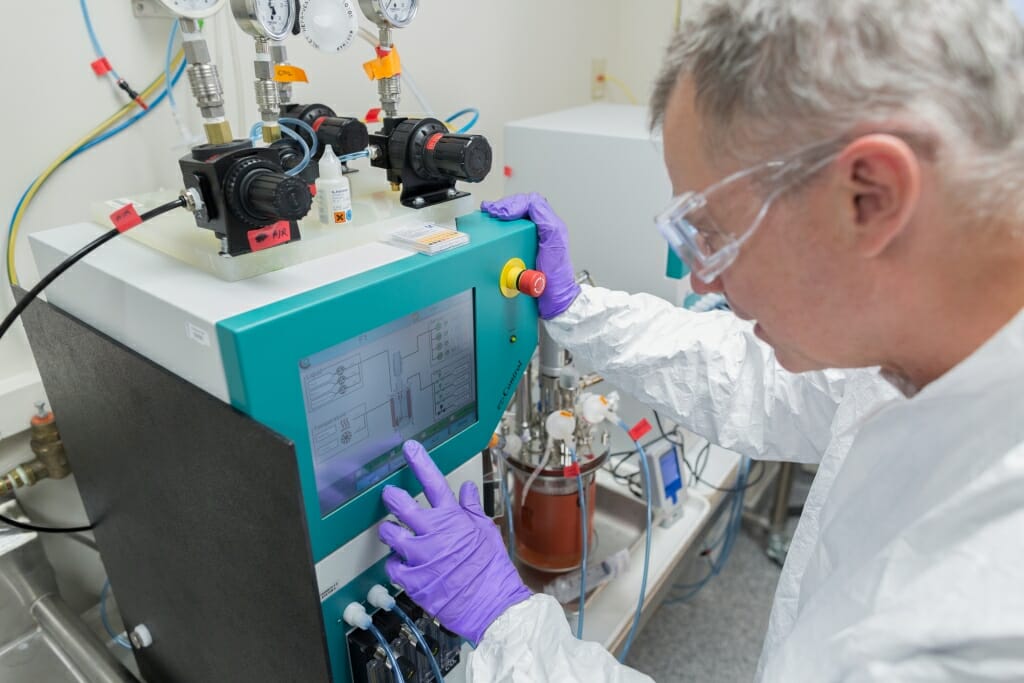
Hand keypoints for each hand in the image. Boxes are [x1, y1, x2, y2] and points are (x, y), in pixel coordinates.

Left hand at [379, 441, 530, 643]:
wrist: (491, 604)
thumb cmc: (492, 570)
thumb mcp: (487, 532)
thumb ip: (472, 508)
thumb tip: (467, 489)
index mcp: (452, 519)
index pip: (433, 482)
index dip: (420, 462)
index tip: (410, 450)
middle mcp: (433, 533)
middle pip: (402, 504)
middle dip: (392, 496)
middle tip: (390, 495)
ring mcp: (419, 556)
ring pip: (390, 533)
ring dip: (389, 531)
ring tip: (394, 533)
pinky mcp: (411, 578)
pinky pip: (391, 564)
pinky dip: (395, 562)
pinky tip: (402, 563)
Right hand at [481, 193, 580, 318]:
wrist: (552, 301)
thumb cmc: (556, 276)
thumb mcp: (554, 240)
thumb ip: (544, 218)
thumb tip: (529, 204)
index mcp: (549, 225)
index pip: (530, 202)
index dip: (512, 203)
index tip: (499, 213)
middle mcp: (540, 231)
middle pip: (519, 208)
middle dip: (502, 207)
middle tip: (489, 211)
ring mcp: (530, 241)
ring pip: (513, 220)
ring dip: (499, 217)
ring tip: (488, 217)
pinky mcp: (521, 251)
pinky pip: (508, 234)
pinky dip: (498, 230)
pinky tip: (492, 232)